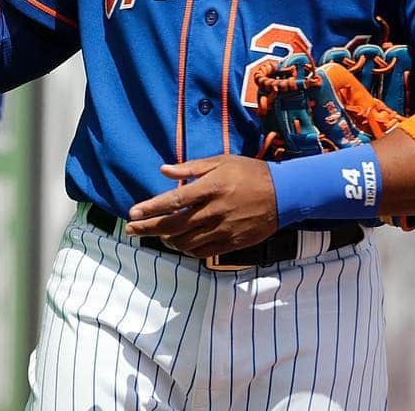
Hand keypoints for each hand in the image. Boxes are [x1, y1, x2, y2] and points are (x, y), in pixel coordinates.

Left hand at [125, 155, 278, 258]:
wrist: (283, 194)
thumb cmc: (249, 172)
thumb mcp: (220, 161)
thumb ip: (190, 168)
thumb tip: (163, 170)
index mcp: (210, 188)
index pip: (173, 202)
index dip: (150, 209)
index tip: (132, 213)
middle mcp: (214, 211)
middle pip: (174, 225)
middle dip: (148, 228)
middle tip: (131, 229)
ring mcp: (223, 230)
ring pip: (186, 242)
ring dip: (166, 240)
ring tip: (155, 234)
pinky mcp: (232, 243)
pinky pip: (203, 252)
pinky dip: (187, 249)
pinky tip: (178, 244)